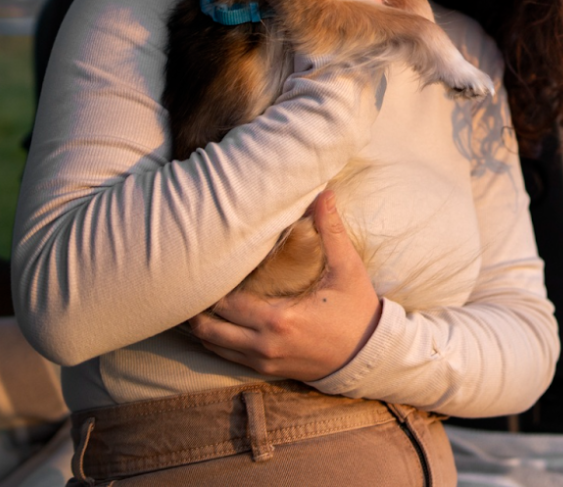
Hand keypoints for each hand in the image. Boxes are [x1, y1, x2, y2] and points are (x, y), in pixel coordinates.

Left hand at [186, 191, 382, 380]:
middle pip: (211, 326)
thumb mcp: (347, 268)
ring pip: (214, 345)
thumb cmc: (357, 309)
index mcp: (279, 319)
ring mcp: (264, 361)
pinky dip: (216, 340)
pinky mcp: (267, 370)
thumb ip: (331, 231)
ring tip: (198, 300)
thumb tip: (325, 193)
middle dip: (199, 305)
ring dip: (203, 324)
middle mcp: (265, 344)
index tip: (208, 265)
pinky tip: (214, 321)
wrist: (367, 355)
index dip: (213, 285)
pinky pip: (228, 357)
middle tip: (195, 280)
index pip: (227, 302)